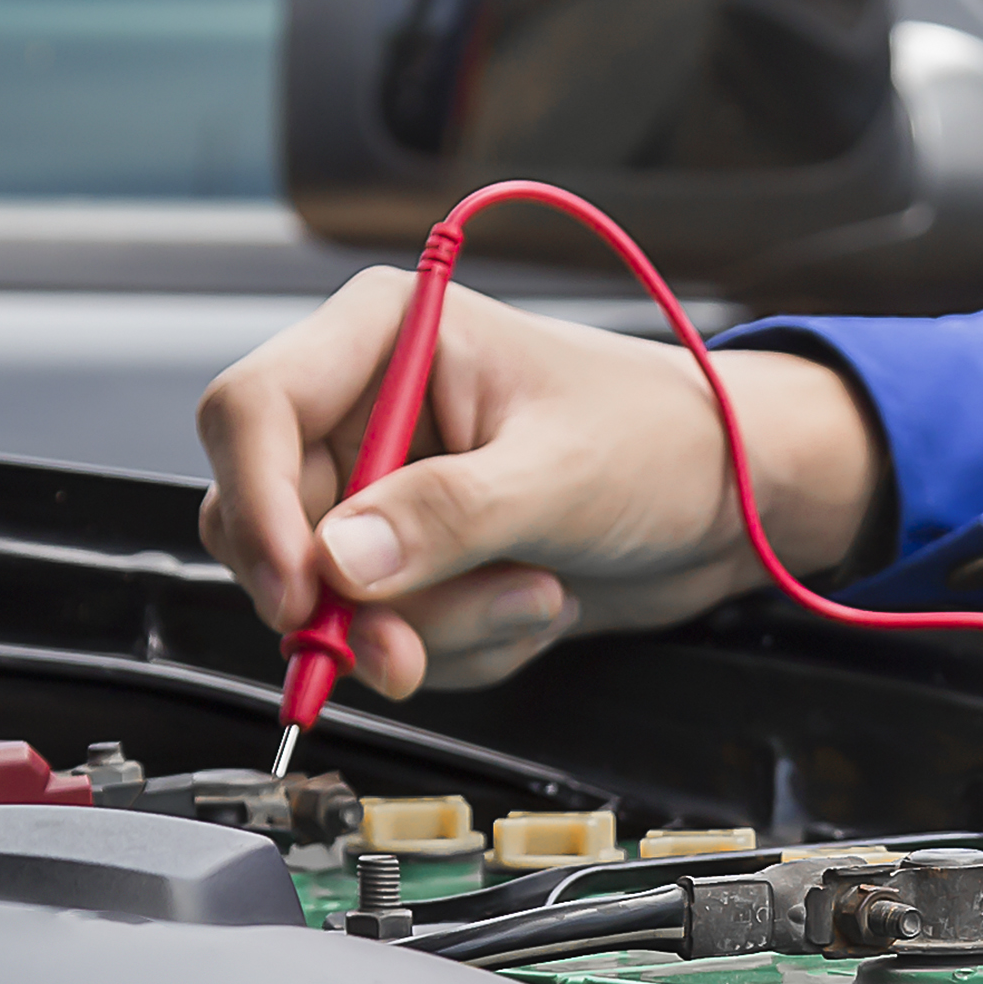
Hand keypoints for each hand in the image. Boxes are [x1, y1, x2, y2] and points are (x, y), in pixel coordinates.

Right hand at [197, 270, 887, 697]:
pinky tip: (530, 603)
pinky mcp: (411, 561)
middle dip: (354, 601)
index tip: (302, 591)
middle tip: (413, 648)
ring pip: (326, 597)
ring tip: (533, 594)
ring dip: (431, 628)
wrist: (731, 503)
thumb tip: (340, 564)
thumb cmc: (663, 440)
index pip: (250, 409)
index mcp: (385, 335)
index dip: (257, 506)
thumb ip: (448, 517)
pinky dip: (457, 645)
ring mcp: (384, 490)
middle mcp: (366, 407)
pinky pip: (380, 633)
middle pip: (269, 520)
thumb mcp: (559, 475)